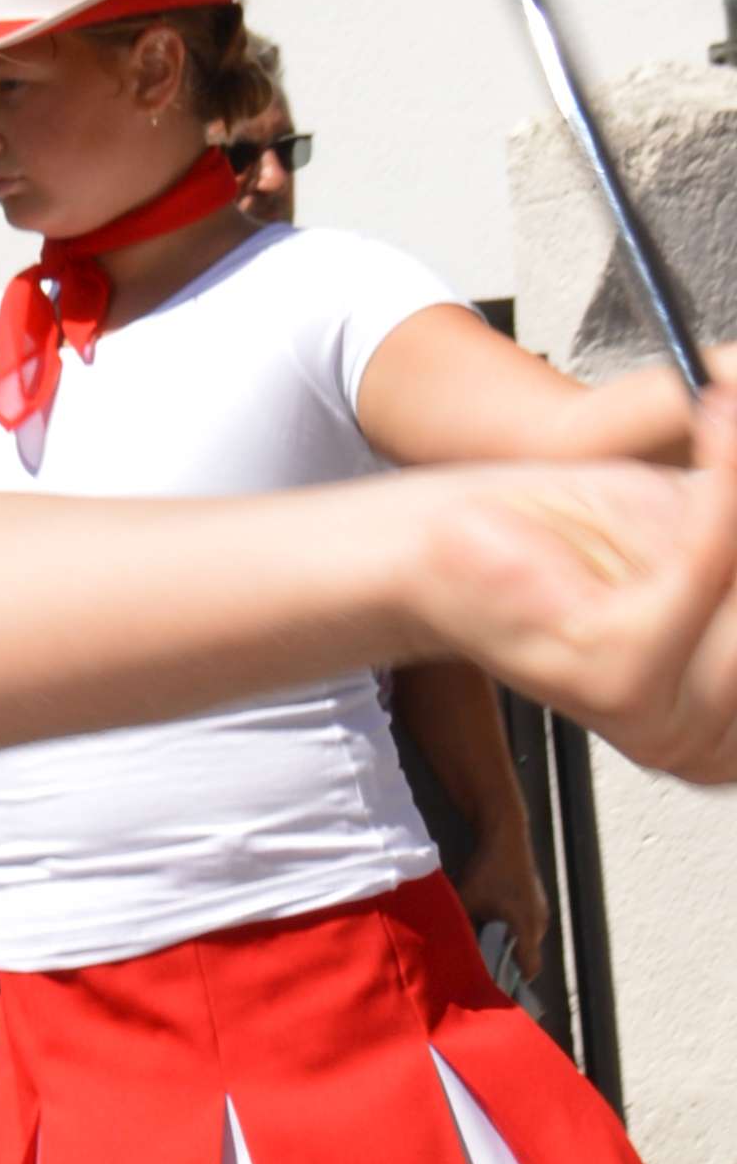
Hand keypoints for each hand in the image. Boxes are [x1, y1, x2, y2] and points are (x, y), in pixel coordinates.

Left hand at [415, 386, 736, 780]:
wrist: (454, 547)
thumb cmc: (580, 543)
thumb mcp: (722, 536)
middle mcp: (714, 751)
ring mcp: (667, 726)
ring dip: (736, 494)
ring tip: (726, 413)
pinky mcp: (620, 676)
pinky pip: (710, 556)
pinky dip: (723, 476)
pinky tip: (718, 411)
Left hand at [451, 810, 553, 986]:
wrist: (506, 833)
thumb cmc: (487, 869)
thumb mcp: (467, 902)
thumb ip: (459, 929)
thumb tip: (442, 952)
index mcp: (527, 927)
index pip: (528, 970)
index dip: (512, 983)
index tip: (492, 990)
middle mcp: (540, 922)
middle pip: (526, 957)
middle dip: (506, 966)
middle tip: (481, 973)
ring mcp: (541, 909)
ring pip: (525, 941)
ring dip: (508, 947)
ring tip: (483, 950)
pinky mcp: (536, 899)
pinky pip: (525, 926)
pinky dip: (511, 932)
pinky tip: (490, 927)